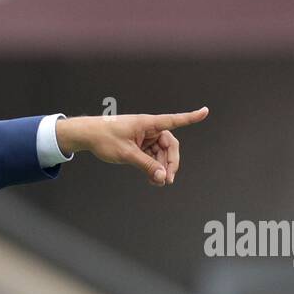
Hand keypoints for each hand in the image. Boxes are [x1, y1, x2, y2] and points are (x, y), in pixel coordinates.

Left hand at [55, 107, 208, 185]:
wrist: (87, 135)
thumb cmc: (105, 138)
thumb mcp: (126, 154)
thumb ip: (146, 166)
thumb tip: (162, 177)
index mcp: (147, 123)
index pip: (173, 120)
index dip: (190, 117)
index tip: (206, 111)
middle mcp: (149, 128)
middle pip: (169, 145)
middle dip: (170, 162)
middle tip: (168, 180)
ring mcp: (144, 136)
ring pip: (161, 153)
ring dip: (161, 167)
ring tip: (158, 182)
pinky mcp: (139, 144)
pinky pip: (152, 155)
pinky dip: (153, 166)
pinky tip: (153, 178)